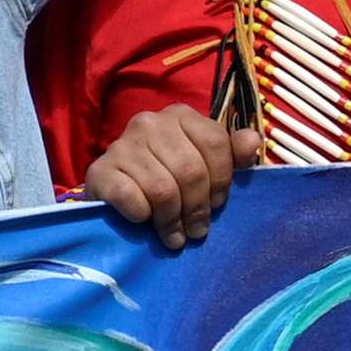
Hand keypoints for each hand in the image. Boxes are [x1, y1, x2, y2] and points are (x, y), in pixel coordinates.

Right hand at [87, 106, 254, 247]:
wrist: (117, 192)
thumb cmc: (170, 177)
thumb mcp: (208, 164)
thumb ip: (233, 154)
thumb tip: (252, 141)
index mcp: (181, 115)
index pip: (215, 143)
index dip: (222, 181)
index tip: (218, 204)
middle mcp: (149, 122)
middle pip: (190, 169)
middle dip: (198, 207)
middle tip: (198, 230)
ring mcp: (121, 144)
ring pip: (162, 189)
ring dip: (172, 220)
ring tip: (176, 236)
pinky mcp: (99, 170)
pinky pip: (130, 198)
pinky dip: (142, 215)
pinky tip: (144, 220)